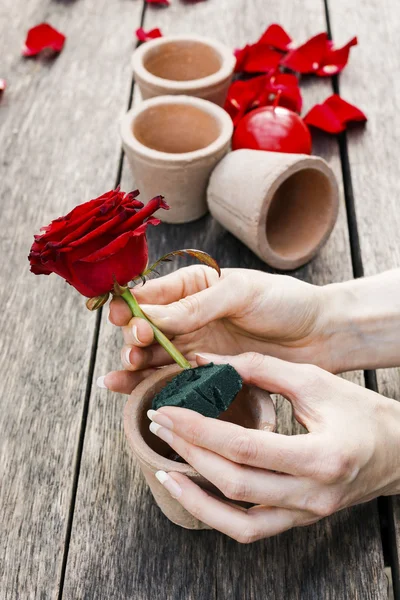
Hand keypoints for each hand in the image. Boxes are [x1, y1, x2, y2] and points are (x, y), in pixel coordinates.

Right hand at [103, 265, 334, 392]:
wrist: (321, 334)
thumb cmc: (285, 302)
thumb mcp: (240, 293)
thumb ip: (195, 306)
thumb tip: (148, 316)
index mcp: (194, 285)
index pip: (150, 295)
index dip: (131, 308)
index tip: (126, 321)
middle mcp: (189, 315)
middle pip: (144, 329)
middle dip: (132, 341)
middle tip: (135, 351)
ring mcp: (197, 345)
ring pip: (152, 356)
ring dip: (133, 366)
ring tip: (120, 377)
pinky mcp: (208, 372)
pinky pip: (173, 378)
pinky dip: (150, 384)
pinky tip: (129, 391)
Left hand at [147, 352, 399, 542]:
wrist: (398, 451)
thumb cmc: (362, 412)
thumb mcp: (315, 380)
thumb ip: (262, 369)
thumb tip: (208, 363)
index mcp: (320, 457)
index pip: (243, 447)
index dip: (199, 429)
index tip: (167, 409)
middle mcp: (312, 494)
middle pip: (234, 483)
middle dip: (188, 451)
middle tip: (159, 423)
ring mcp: (305, 514)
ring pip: (237, 520)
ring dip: (194, 494)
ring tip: (164, 465)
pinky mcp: (298, 519)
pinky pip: (250, 528)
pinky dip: (215, 513)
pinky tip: (192, 489)